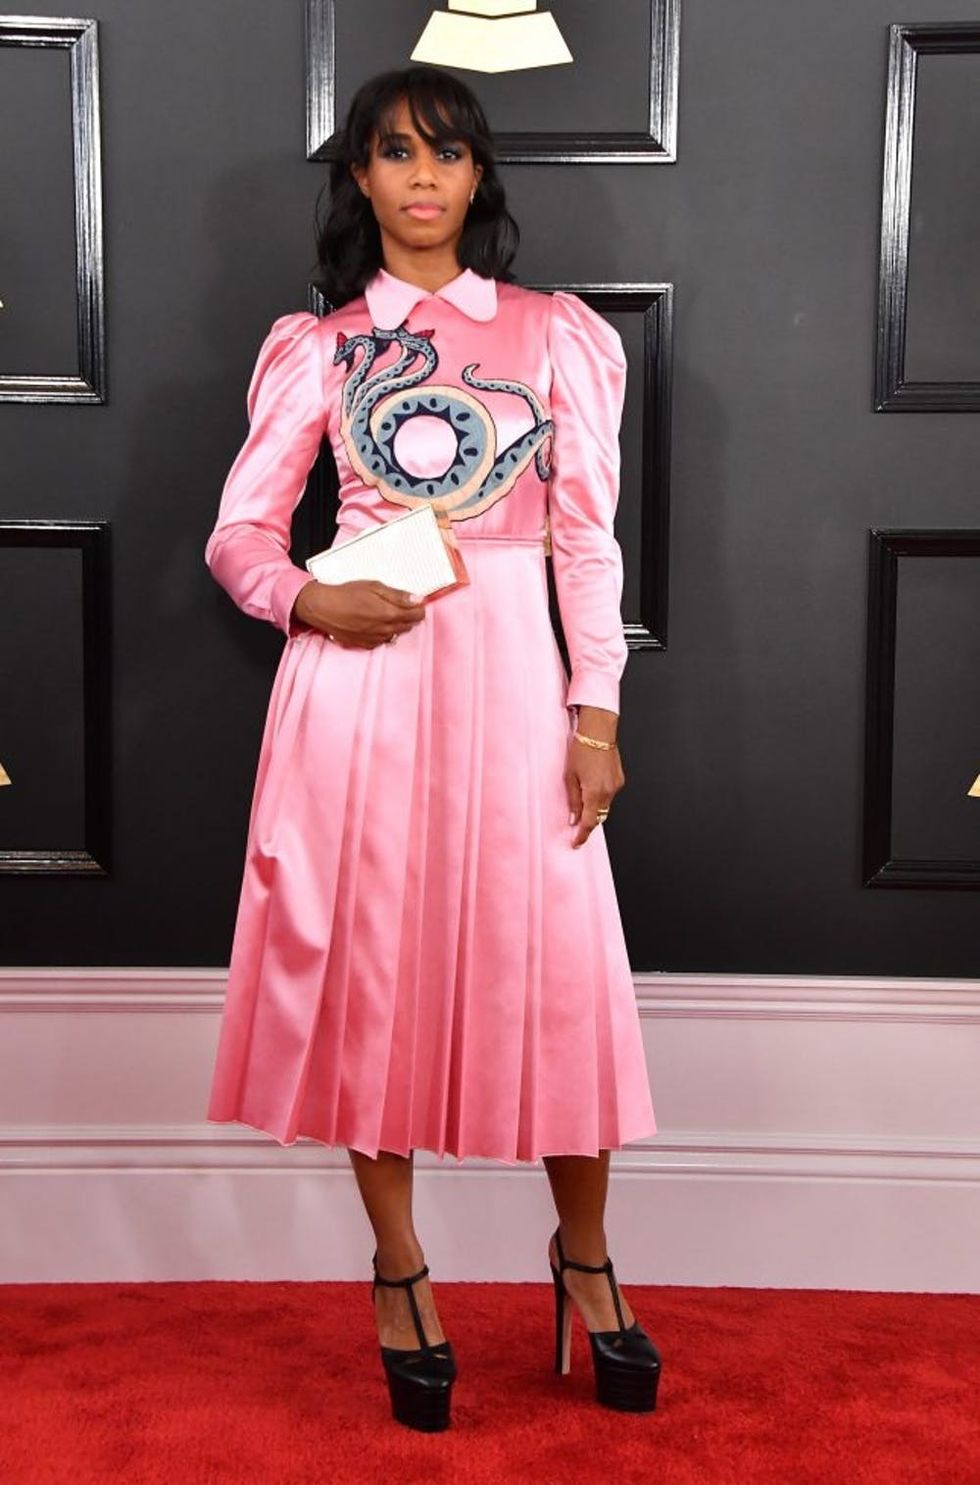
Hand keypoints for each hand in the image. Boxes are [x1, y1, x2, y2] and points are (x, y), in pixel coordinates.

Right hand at [291, 579, 425, 648]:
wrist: (323, 608)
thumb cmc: (346, 594)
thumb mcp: (374, 586)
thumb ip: (398, 595)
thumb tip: (417, 599)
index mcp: (389, 613)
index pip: (417, 615)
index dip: (419, 607)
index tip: (417, 601)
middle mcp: (385, 630)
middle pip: (408, 625)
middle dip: (409, 615)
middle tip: (402, 604)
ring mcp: (376, 639)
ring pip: (397, 633)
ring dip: (397, 624)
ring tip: (386, 612)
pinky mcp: (366, 644)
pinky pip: (383, 640)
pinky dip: (384, 632)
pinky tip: (376, 622)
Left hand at [565, 707, 624, 848]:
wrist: (599, 731)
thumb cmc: (581, 750)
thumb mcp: (570, 776)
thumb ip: (573, 800)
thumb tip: (573, 818)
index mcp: (594, 793)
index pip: (589, 822)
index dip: (583, 835)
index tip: (577, 842)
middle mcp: (608, 792)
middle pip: (599, 816)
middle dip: (588, 822)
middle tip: (576, 824)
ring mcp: (616, 786)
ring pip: (605, 806)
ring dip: (595, 808)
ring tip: (582, 800)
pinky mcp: (620, 779)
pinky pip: (609, 795)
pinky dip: (601, 796)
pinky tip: (592, 786)